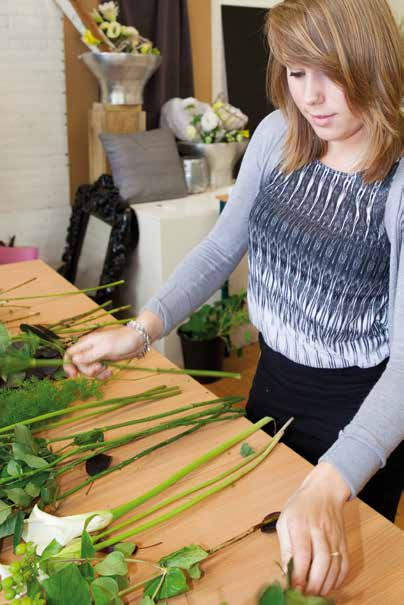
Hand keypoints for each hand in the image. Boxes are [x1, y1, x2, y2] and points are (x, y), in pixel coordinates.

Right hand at [64, 326, 142, 379]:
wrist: (138, 340)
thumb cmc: (122, 340)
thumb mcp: (105, 348)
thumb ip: (89, 355)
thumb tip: (74, 360)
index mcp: (86, 343)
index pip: (69, 353)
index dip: (68, 365)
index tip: (73, 375)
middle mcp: (89, 350)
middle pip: (79, 365)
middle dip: (87, 371)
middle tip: (99, 368)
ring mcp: (97, 356)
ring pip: (88, 370)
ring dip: (96, 374)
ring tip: (107, 370)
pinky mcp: (104, 362)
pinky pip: (98, 372)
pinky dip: (102, 375)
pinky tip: (110, 372)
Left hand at [276, 462, 350, 595]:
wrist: (324, 491)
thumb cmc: (300, 506)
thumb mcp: (284, 521)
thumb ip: (286, 548)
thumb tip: (287, 574)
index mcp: (300, 522)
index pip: (302, 552)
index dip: (299, 573)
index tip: (294, 588)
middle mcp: (319, 529)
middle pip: (322, 560)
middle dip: (314, 583)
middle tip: (306, 596)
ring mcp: (334, 535)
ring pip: (335, 564)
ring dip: (326, 584)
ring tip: (316, 594)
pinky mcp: (344, 541)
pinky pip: (345, 563)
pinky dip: (339, 579)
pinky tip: (330, 586)